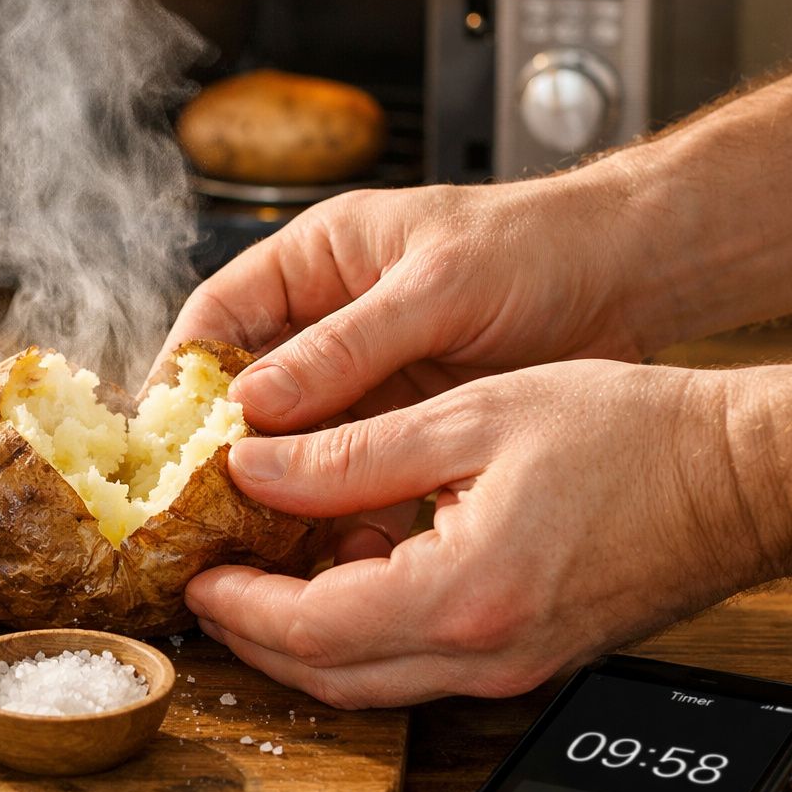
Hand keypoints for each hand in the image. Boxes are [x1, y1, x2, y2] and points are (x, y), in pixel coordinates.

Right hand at [158, 176, 656, 555]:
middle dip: (221, 446)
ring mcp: (363, 375)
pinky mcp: (401, 421)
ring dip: (275, 485)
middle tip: (198, 506)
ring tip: (252, 539)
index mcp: (317, 260)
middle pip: (245, 388)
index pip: (218, 315)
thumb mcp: (439, 287)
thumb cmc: (537, 248)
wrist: (631, 277)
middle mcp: (327, 320)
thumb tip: (254, 403)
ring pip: (293, 438)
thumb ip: (348, 344)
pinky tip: (323, 544)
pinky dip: (331, 505)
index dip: (182, 374)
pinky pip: (346, 469)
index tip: (161, 437)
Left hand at [187, 360, 790, 707]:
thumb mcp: (472, 418)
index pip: (311, 631)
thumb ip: (349, 452)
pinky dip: (362, 631)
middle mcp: (484, 655)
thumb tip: (254, 465)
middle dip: (257, 636)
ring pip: (370, 680)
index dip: (240, 606)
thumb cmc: (631, 433)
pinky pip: (417, 662)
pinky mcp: (524, 658)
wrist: (740, 475)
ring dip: (304, 638)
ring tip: (263, 571)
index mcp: (464, 596)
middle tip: (211, 583)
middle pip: (331, 676)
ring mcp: (508, 667)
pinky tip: (345, 569)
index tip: (197, 573)